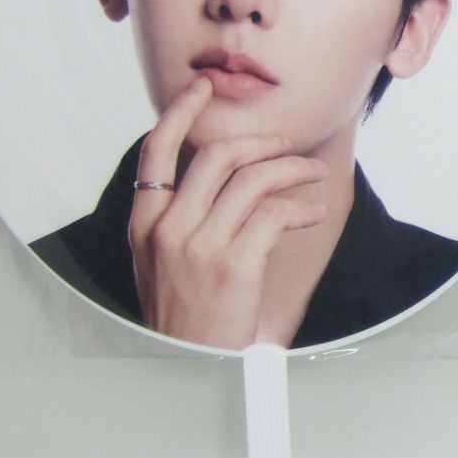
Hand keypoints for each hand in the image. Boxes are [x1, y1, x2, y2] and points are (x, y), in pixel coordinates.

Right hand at [128, 76, 327, 348]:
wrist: (189, 369)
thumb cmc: (185, 318)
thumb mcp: (162, 265)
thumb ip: (180, 221)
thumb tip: (218, 179)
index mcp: (144, 225)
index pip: (156, 151)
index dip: (180, 112)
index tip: (203, 87)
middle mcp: (166, 230)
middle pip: (215, 156)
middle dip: (260, 141)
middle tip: (288, 146)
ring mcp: (198, 246)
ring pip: (251, 179)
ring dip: (292, 169)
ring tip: (312, 175)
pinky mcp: (233, 265)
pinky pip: (274, 213)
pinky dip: (302, 206)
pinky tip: (314, 213)